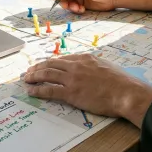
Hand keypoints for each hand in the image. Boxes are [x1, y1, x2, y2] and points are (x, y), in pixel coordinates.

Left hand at [23, 53, 151, 127]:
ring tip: (26, 78)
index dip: (51, 62)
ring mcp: (72, 79)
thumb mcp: (106, 66)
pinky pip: (49, 90)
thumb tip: (91, 69)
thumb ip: (95, 66)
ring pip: (47, 74)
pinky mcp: (71, 93)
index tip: (44, 65)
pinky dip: (38, 89)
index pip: (63, 59)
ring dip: (34, 76)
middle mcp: (76, 66)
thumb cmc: (121, 82)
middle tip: (29, 71)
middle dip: (38, 67)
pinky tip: (31, 91)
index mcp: (85, 58)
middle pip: (51, 64)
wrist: (126, 92)